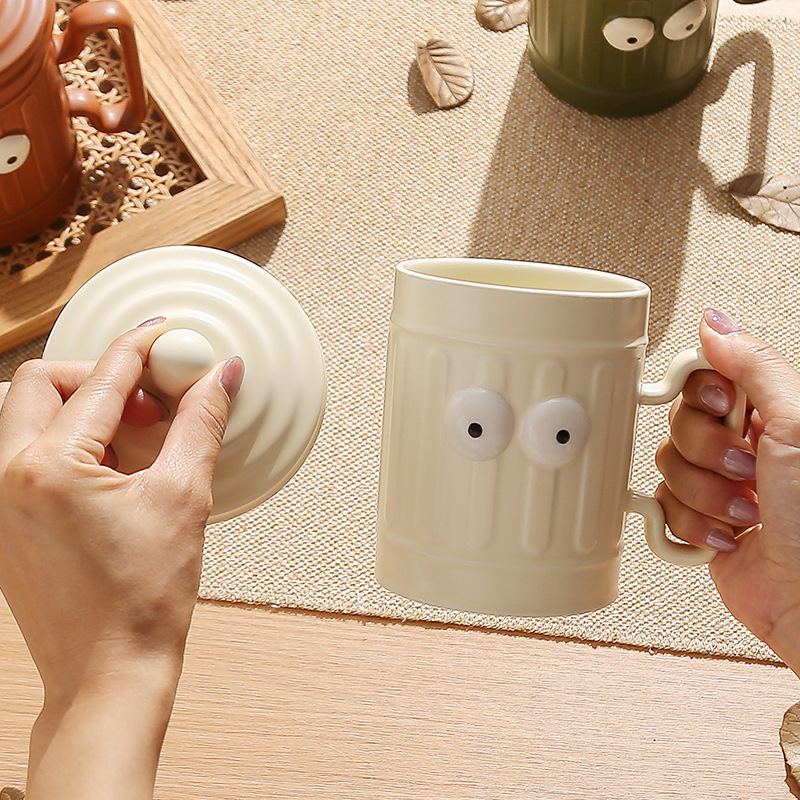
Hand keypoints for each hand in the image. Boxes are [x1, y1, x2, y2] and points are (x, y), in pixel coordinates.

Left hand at [0, 319, 242, 799]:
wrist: (108, 673)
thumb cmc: (141, 602)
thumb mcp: (184, 497)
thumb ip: (201, 424)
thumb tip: (220, 377)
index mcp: (50, 467)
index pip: (103, 378)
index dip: (142, 348)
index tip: (168, 336)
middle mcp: (8, 476)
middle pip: (43, 381)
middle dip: (100, 375)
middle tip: (150, 396)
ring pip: (26, 413)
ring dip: (80, 406)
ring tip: (132, 432)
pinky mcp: (5, 522)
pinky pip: (23, 452)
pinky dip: (67, 441)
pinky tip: (112, 468)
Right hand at [656, 309, 799, 672]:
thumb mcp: (798, 426)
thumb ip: (755, 367)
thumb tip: (717, 323)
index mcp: (766, 416)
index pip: (705, 379)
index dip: (701, 393)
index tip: (721, 408)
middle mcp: (742, 447)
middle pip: (679, 424)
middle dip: (709, 456)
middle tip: (748, 472)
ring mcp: (718, 486)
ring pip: (667, 468)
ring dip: (706, 498)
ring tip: (746, 513)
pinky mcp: (699, 522)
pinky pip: (663, 509)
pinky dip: (694, 527)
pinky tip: (731, 536)